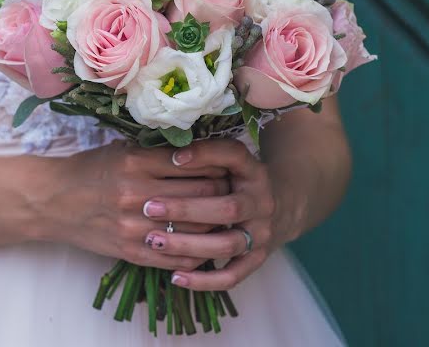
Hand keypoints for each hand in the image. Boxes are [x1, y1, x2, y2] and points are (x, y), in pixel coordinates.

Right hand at [38, 140, 230, 270]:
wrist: (51, 202)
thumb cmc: (88, 170)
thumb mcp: (120, 150)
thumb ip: (157, 153)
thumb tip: (202, 154)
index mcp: (135, 162)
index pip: (195, 164)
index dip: (218, 166)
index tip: (227, 167)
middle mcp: (136, 193)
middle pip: (201, 196)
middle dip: (223, 194)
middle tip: (233, 192)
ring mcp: (134, 226)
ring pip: (195, 228)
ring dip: (215, 225)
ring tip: (223, 218)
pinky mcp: (131, 251)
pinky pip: (177, 257)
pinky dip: (197, 252)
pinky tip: (204, 244)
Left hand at [139, 138, 282, 290]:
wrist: (280, 206)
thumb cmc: (237, 178)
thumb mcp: (226, 159)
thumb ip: (201, 153)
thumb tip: (162, 147)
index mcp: (253, 170)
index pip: (233, 156)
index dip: (205, 155)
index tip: (174, 158)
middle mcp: (261, 202)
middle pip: (227, 208)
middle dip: (186, 208)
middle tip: (148, 207)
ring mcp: (261, 233)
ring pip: (226, 244)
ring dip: (189, 244)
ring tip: (153, 240)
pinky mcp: (257, 259)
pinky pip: (232, 275)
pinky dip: (204, 280)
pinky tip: (175, 277)